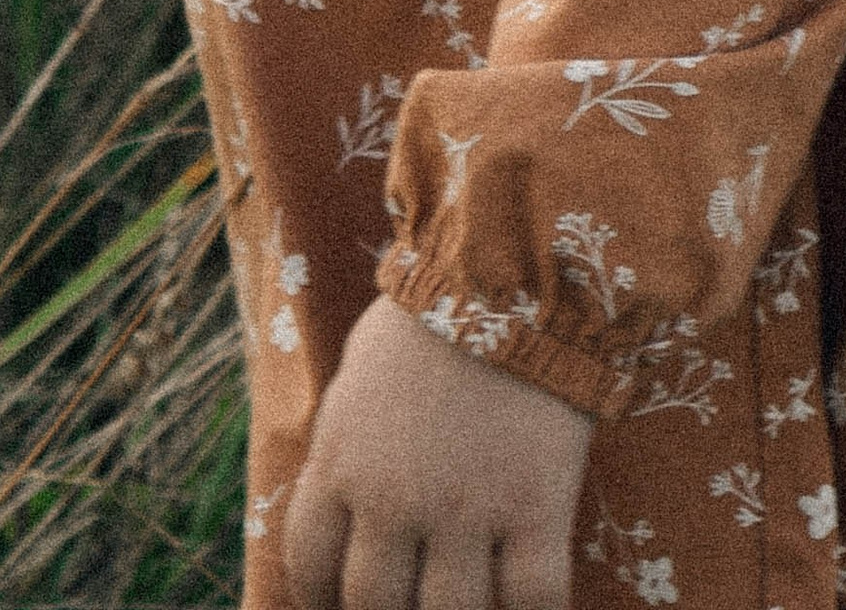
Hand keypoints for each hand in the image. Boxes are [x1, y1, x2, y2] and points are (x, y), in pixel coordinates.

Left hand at [285, 292, 594, 609]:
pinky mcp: (536, 508)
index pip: (309, 564)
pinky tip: (532, 605)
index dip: (320, 600)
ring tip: (471, 603)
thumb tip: (341, 493)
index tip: (340, 605)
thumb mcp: (359, 373)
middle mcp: (393, 497)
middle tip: (413, 600)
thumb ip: (345, 441)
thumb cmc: (433, 314)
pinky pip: (534, 601)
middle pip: (374, 605)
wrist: (514, 268)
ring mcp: (466, 508)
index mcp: (342, 459)